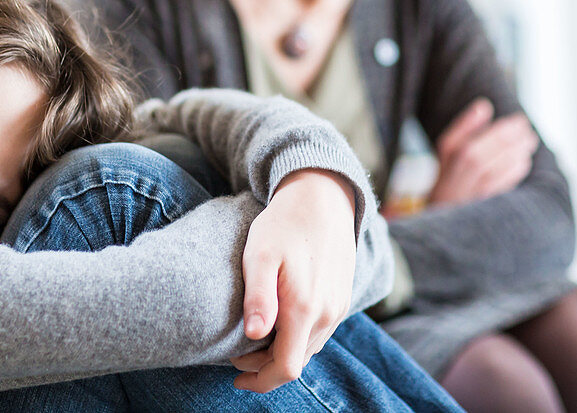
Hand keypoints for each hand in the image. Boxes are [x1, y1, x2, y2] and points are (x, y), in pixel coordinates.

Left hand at [230, 169, 355, 392]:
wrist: (323, 197)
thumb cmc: (283, 224)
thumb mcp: (260, 255)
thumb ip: (259, 296)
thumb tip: (255, 335)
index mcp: (305, 309)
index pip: (286, 368)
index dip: (259, 379)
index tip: (234, 375)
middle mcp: (327, 314)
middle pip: (296, 361)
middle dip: (264, 366)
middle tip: (235, 353)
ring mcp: (338, 307)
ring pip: (308, 348)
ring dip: (281, 352)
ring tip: (253, 338)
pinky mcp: (342, 298)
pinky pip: (319, 332)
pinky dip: (296, 337)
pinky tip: (278, 322)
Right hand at [429, 98, 538, 205]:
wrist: (444, 211)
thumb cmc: (451, 172)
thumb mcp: (449, 146)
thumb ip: (465, 126)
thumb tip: (484, 106)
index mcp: (447, 159)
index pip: (469, 145)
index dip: (496, 132)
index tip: (518, 120)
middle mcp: (454, 178)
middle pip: (479, 158)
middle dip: (507, 141)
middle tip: (527, 130)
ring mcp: (467, 194)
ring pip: (491, 173)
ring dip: (514, 155)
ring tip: (529, 141)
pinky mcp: (481, 205)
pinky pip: (498, 188)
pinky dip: (513, 172)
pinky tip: (524, 161)